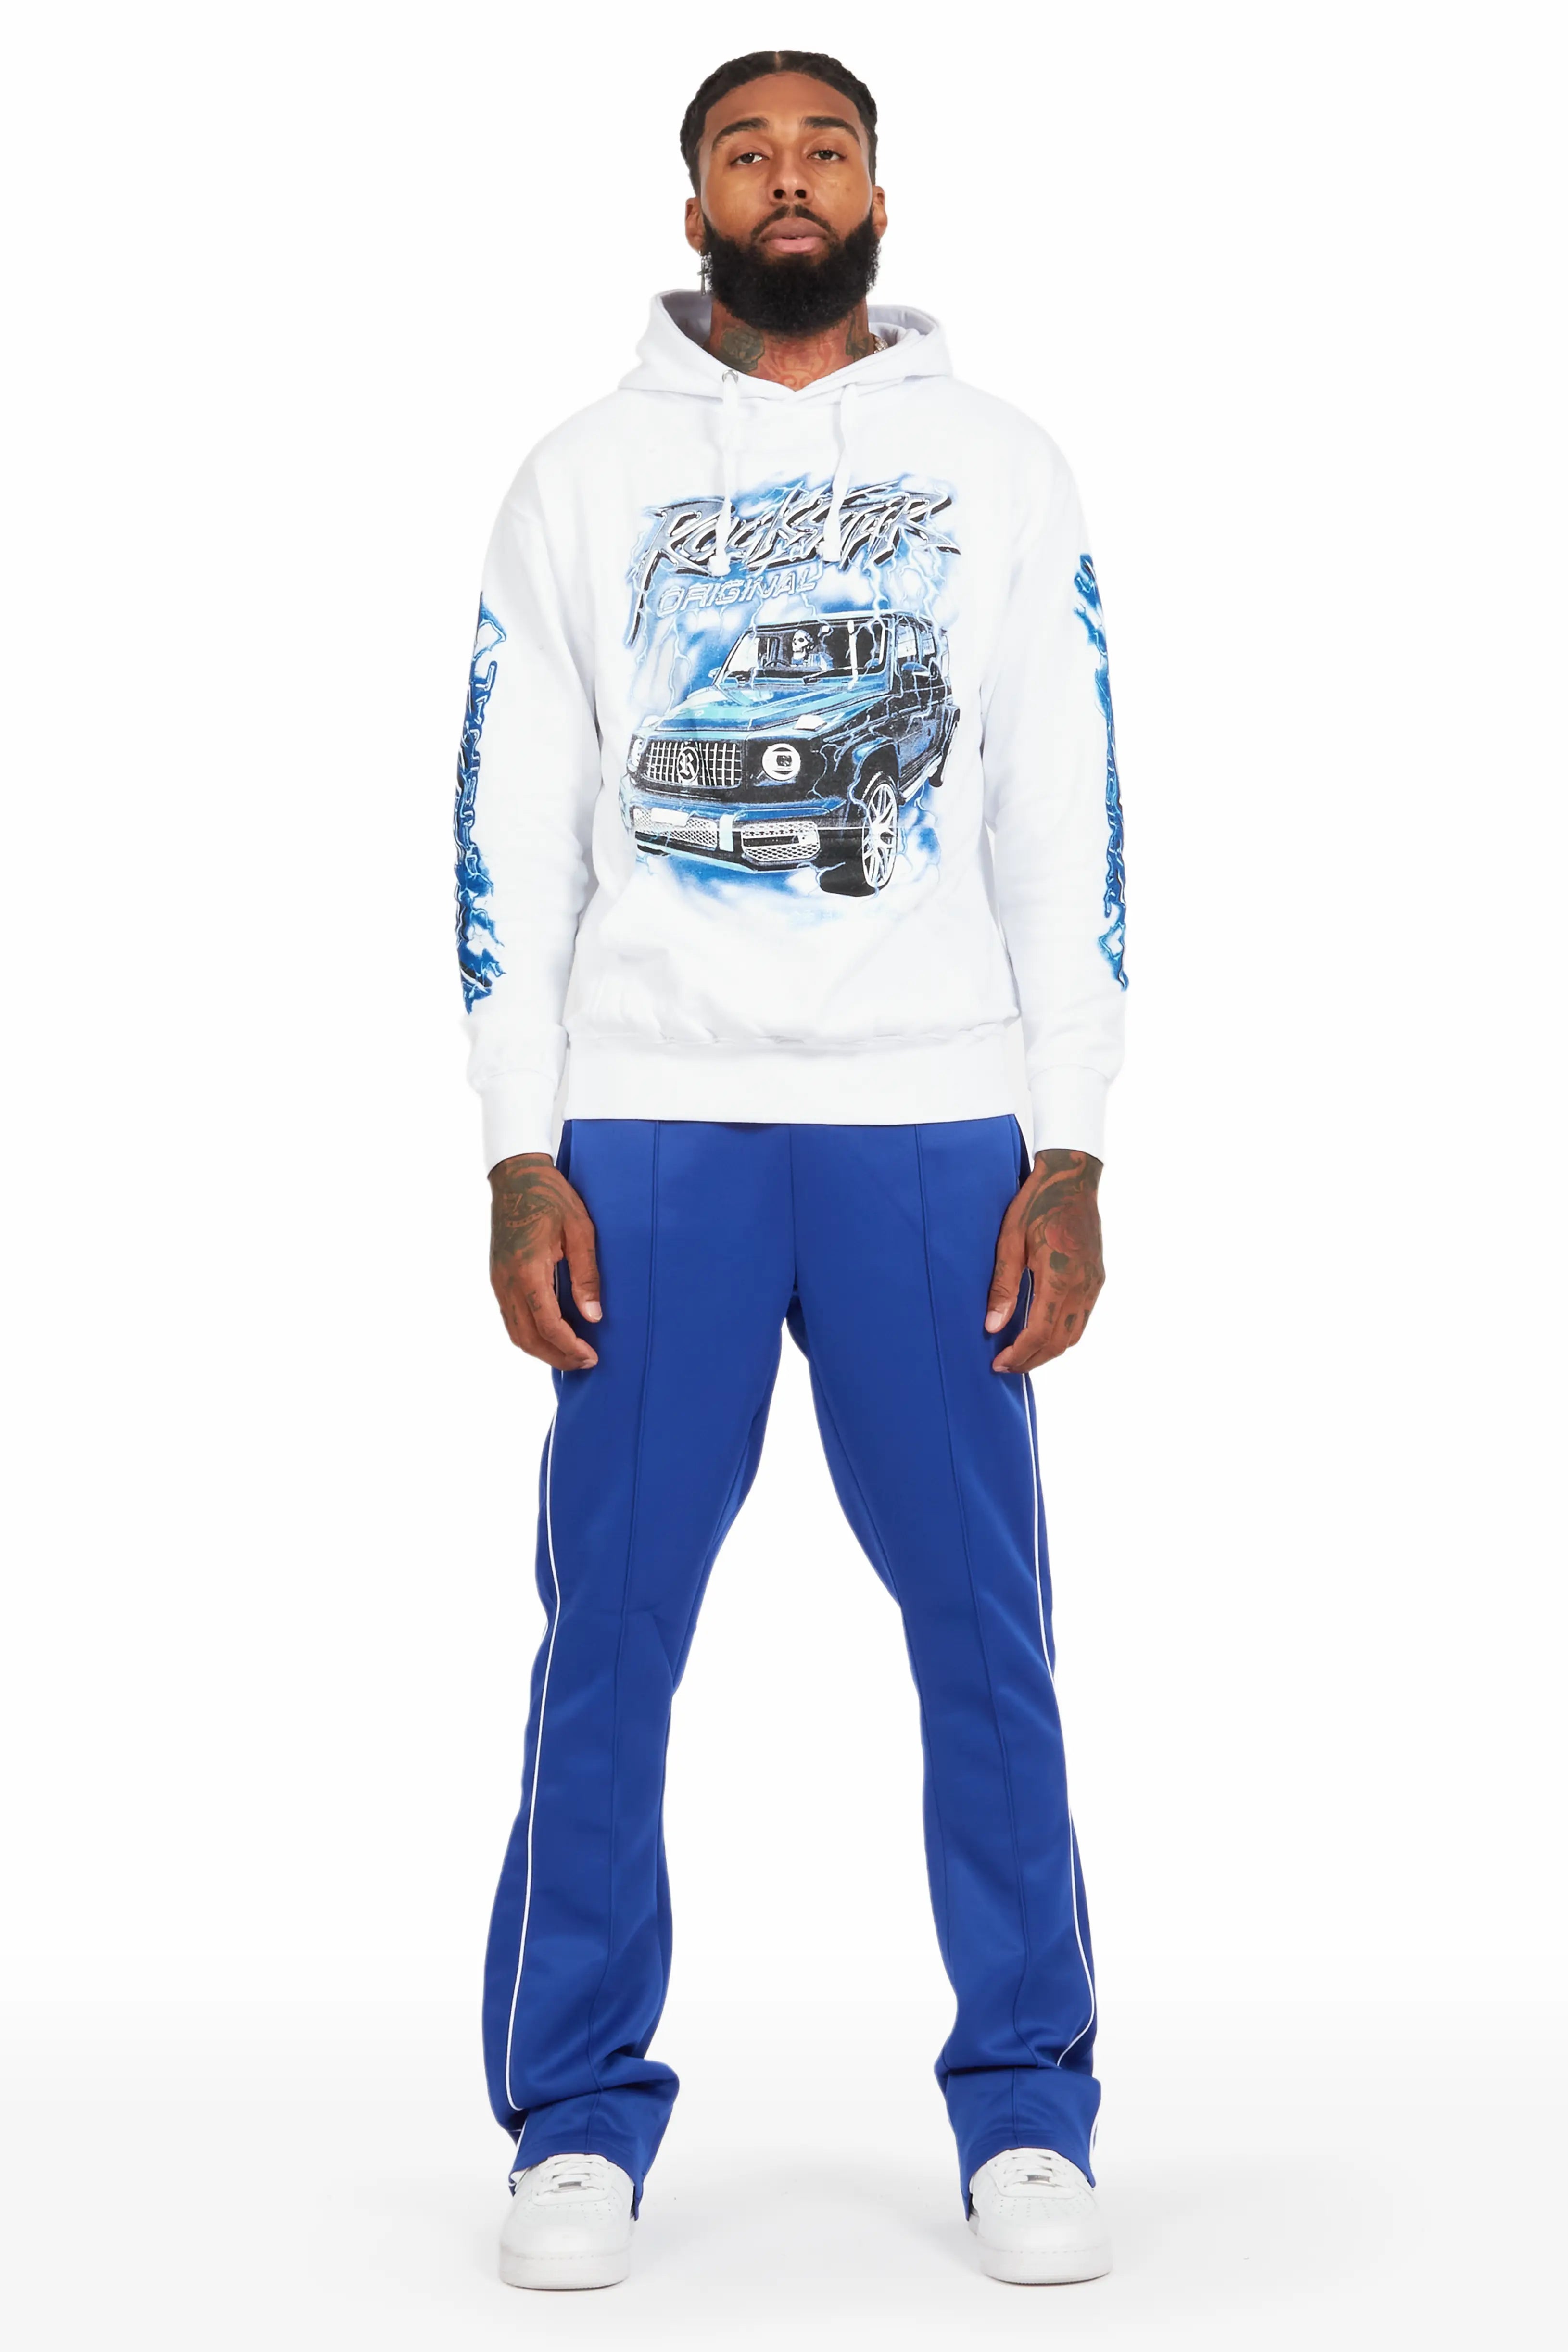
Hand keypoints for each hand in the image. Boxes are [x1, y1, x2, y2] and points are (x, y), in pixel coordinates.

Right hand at [489, 1153, 601, 1369]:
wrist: (516, 1176)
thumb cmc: (552, 1198)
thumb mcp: (580, 1231)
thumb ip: (586, 1275)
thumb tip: (594, 1316)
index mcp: (528, 1269)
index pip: (547, 1324)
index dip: (569, 1347)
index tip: (591, 1357)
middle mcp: (506, 1281)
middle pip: (527, 1337)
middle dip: (556, 1357)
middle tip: (585, 1363)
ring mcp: (497, 1281)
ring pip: (515, 1332)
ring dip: (541, 1350)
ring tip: (570, 1355)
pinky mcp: (497, 1278)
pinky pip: (510, 1319)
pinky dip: (529, 1335)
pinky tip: (550, 1335)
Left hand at [985, 1148, 1104, 1373]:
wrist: (1073, 1179)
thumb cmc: (1037, 1205)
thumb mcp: (1010, 1241)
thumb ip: (1003, 1286)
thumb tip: (992, 1326)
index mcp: (1060, 1278)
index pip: (1039, 1333)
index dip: (1018, 1354)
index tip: (998, 1364)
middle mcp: (1083, 1286)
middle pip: (1059, 1342)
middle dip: (1032, 1360)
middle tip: (1006, 1367)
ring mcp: (1094, 1284)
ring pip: (1074, 1335)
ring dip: (1048, 1351)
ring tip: (1021, 1354)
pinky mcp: (1097, 1280)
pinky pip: (1082, 1320)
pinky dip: (1062, 1335)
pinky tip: (1042, 1333)